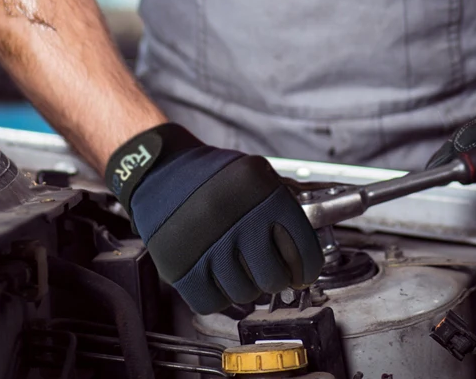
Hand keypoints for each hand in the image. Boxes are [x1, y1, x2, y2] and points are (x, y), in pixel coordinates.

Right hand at [106, 123, 323, 313]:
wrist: (158, 172)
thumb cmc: (211, 177)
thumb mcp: (255, 174)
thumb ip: (286, 202)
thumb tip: (316, 237)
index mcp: (258, 190)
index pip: (302, 248)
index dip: (307, 266)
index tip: (303, 271)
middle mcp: (232, 217)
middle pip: (274, 278)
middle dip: (275, 277)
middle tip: (268, 269)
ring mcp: (203, 243)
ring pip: (244, 294)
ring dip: (245, 285)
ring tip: (235, 264)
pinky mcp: (178, 266)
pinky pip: (212, 302)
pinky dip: (217, 294)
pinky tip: (216, 273)